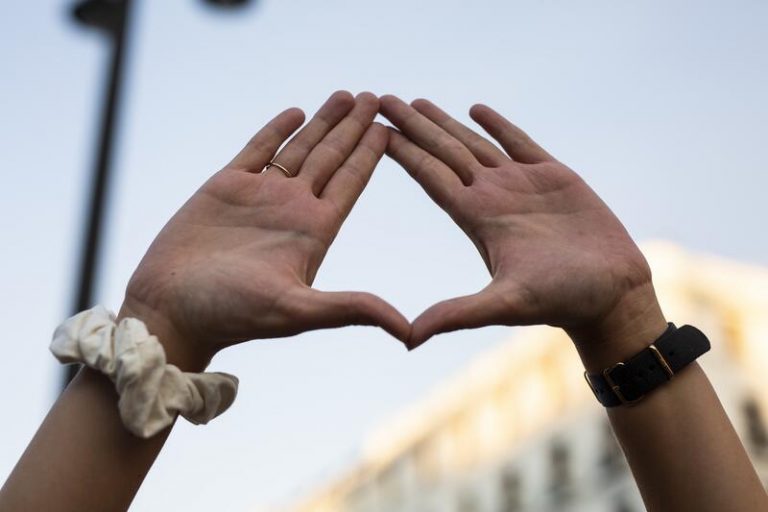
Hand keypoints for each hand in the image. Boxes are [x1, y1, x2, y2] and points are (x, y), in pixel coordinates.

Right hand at [120, 91, 409, 370]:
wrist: (170, 310)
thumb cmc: (231, 315)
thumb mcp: (298, 311)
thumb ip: (352, 309)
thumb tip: (410, 332)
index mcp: (314, 232)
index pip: (351, 183)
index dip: (371, 154)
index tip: (393, 127)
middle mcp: (292, 209)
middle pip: (332, 158)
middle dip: (354, 128)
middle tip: (377, 98)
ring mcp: (260, 196)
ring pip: (300, 148)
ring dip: (323, 122)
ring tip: (347, 96)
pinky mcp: (225, 187)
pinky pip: (258, 149)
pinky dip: (277, 130)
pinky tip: (296, 112)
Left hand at [380, 96, 666, 365]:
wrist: (611, 295)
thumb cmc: (562, 302)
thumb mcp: (505, 305)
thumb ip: (457, 314)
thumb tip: (407, 338)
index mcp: (478, 218)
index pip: (430, 176)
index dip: (403, 152)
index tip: (375, 129)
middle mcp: (492, 198)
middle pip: (443, 152)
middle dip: (413, 126)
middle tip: (381, 99)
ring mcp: (521, 185)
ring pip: (474, 143)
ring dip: (445, 122)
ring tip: (416, 102)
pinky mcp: (554, 177)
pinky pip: (519, 142)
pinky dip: (498, 125)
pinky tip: (476, 109)